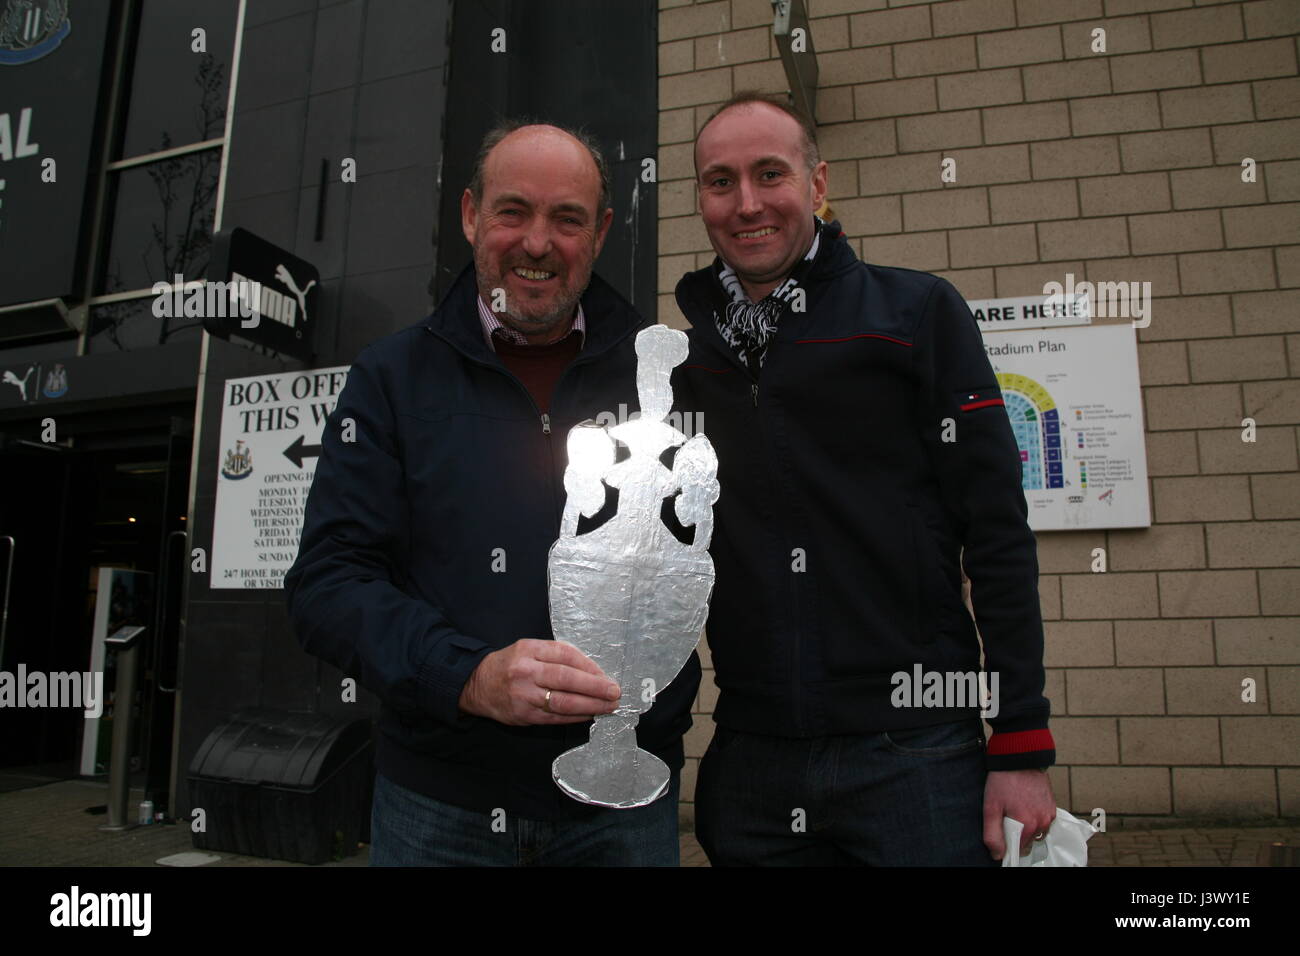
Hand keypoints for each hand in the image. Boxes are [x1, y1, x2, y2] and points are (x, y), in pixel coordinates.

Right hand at [458, 638, 620, 725]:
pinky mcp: (524, 716)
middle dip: (595, 687)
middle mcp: (526, 672)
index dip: (589, 666)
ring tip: (608, 706)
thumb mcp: (528, 649)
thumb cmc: (510, 665)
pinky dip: (575, 717)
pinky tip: (589, 715)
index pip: (565, 655)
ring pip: (563, 702)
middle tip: (614, 692)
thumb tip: (592, 670)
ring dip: (590, 706)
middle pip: (566, 679)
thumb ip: (556, 655)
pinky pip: (555, 717)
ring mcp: (524, 696)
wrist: (477, 685)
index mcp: (528, 650)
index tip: (605, 674)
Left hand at [982, 769, 1055, 860]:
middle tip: (1006, 816)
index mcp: (1027, 824)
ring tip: (1015, 808)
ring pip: (1036, 831)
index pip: (1019, 849)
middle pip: (1028, 841)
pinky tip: (1024, 804)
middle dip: (1017, 834)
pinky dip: (1034, 817)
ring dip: (1026, 826)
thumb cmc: (1003, 780)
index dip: (1008, 844)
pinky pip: (1042, 821)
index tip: (1001, 833)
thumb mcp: (991, 807)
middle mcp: (1042, 822)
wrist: (1019, 757)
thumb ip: (992, 834)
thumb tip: (997, 855)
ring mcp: (1049, 814)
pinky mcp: (1053, 806)